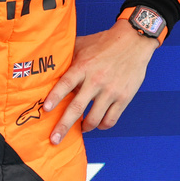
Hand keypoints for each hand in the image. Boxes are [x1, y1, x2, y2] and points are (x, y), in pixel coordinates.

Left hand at [43, 20, 157, 144]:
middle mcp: (96, 80)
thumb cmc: (104, 43)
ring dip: (84, 127)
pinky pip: (110, 120)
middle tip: (54, 140)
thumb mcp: (82, 45)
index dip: (55, 97)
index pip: (65, 84)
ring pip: (94, 119)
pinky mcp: (123, 98)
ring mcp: (110, 91)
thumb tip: (48, 64)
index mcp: (83, 66)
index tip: (45, 110)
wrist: (133, 41)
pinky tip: (97, 124)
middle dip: (64, 126)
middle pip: (77, 108)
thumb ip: (67, 57)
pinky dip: (102, 126)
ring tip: (80, 128)